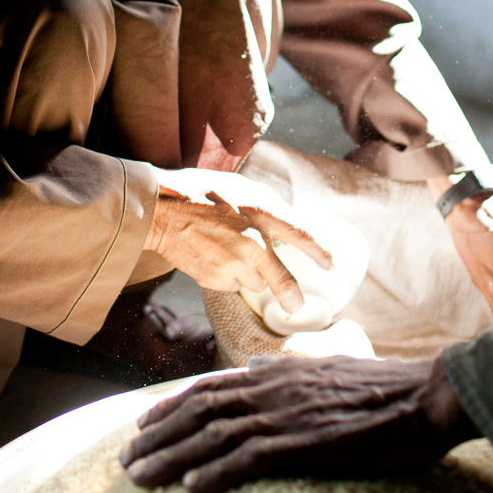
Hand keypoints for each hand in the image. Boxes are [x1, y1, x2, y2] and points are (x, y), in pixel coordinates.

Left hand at [121, 356, 475, 492]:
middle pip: (200, 410)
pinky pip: (250, 458)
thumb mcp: (329, 367)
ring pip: (214, 434)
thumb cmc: (384, 388)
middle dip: (157, 434)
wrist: (427, 396)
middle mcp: (274, 387)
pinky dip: (217, 471)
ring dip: (171, 455)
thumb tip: (257, 361)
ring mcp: (288, 414)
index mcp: (279, 372)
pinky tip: (191, 488)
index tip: (141, 423)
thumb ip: (288, 367)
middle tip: (124, 459)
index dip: (171, 405)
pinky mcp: (306, 442)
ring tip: (139, 477)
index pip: (211, 387)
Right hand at [148, 168, 330, 315]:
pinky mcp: (214, 278)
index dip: (320, 252)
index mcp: (262, 212)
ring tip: (234, 254)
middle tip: (297, 304)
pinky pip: (233, 285)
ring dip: (254, 276)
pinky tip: (217, 258)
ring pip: (256, 284)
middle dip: (292, 298)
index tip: (330, 265)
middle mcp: (252, 242)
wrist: (162, 210)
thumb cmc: (202, 192)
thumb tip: (287, 227)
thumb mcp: (244, 188)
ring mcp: (232, 264)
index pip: (302, 235)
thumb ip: (267, 209)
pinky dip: (231, 277)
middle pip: (283, 283)